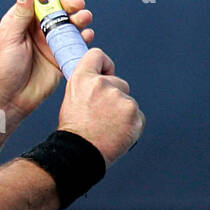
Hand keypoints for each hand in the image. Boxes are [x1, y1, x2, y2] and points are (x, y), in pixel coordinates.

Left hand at [0, 0, 93, 122]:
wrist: (11, 98)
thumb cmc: (3, 70)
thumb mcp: (8, 38)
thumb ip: (20, 15)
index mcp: (22, 20)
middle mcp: (37, 29)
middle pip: (59, 8)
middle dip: (71, 3)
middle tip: (77, 5)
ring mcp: (50, 43)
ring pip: (70, 23)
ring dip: (80, 18)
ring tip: (83, 19)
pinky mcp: (60, 57)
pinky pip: (76, 43)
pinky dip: (84, 36)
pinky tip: (86, 35)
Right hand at [57, 47, 143, 167]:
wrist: (80, 153)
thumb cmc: (74, 129)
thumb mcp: (72, 98)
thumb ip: (87, 84)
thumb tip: (102, 77)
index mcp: (83, 79)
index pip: (97, 56)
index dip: (103, 66)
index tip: (105, 75)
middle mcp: (103, 85)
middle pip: (118, 82)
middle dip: (114, 96)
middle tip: (101, 114)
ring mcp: (121, 100)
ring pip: (128, 101)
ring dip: (121, 112)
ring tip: (107, 127)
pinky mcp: (135, 115)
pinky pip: (137, 116)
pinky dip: (130, 124)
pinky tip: (117, 133)